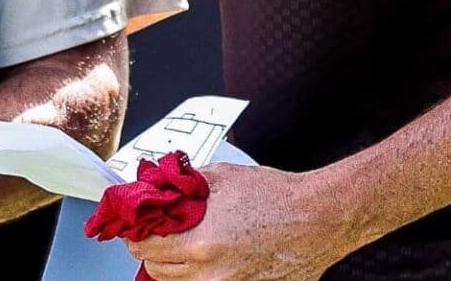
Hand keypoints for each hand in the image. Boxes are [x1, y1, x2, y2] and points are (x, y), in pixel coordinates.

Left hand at [126, 164, 353, 280]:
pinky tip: (204, 253)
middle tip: (153, 232)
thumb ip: (184, 186)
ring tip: (178, 242)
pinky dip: (196, 273)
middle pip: (157, 271)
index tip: (134, 225)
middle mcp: (210, 273)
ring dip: (171, 265)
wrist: (317, 218)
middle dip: (149, 250)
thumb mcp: (221, 178)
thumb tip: (160, 187)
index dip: (134, 234)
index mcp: (200, 243)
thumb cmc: (276, 197)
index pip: (145, 248)